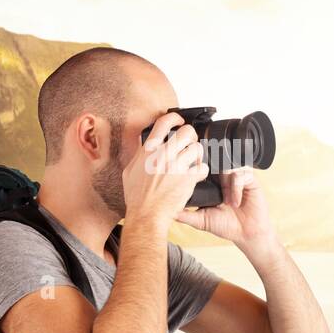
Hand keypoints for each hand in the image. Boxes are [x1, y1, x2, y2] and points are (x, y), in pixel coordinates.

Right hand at [122, 111, 208, 230]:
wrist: (146, 214)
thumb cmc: (137, 197)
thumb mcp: (130, 171)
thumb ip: (138, 155)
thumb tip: (142, 145)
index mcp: (148, 151)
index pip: (163, 123)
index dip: (174, 117)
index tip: (179, 120)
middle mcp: (163, 155)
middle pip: (186, 132)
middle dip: (191, 136)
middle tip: (190, 143)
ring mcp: (176, 166)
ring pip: (197, 148)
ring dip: (197, 154)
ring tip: (194, 160)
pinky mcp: (187, 179)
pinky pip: (203, 167)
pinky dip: (202, 170)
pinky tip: (197, 174)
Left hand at [173, 168, 276, 250]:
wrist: (247, 234)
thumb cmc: (225, 226)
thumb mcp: (201, 220)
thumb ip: (185, 215)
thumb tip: (166, 211)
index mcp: (211, 183)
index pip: (201, 167)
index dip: (195, 168)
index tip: (191, 178)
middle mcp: (223, 177)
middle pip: (215, 161)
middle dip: (210, 169)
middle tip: (207, 182)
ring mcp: (237, 176)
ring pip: (227, 165)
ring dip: (224, 181)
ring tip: (225, 200)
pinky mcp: (250, 180)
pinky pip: (241, 175)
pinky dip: (236, 188)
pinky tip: (235, 203)